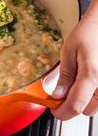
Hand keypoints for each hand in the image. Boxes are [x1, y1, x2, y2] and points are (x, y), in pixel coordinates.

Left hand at [51, 0, 97, 119]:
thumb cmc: (87, 34)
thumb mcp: (69, 52)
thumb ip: (65, 76)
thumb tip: (57, 95)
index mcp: (91, 75)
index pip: (75, 106)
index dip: (62, 112)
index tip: (53, 110)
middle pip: (86, 109)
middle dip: (70, 105)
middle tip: (59, 93)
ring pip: (94, 105)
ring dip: (81, 100)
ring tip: (71, 83)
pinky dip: (89, 94)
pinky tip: (82, 82)